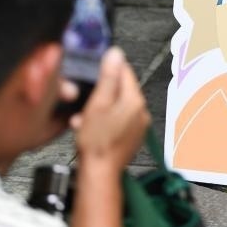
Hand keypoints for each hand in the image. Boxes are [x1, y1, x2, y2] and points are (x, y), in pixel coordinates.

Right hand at [71, 47, 149, 174]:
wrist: (99, 172)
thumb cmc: (97, 142)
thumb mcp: (97, 104)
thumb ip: (107, 77)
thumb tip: (115, 54)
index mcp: (134, 100)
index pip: (125, 71)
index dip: (109, 68)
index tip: (96, 68)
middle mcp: (141, 111)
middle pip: (122, 89)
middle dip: (104, 90)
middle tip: (88, 97)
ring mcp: (139, 125)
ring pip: (119, 105)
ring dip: (103, 106)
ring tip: (85, 115)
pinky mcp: (133, 136)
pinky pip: (120, 119)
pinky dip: (107, 119)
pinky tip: (92, 126)